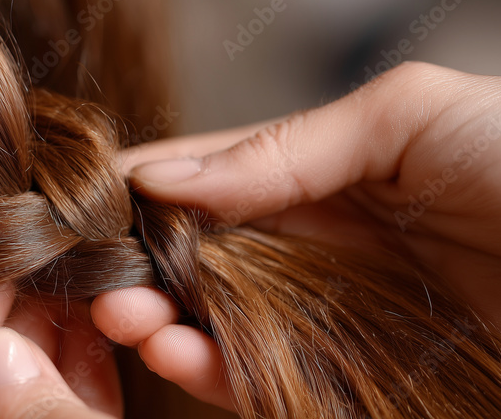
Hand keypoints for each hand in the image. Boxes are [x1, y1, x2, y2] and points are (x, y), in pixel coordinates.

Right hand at [93, 61, 500, 409]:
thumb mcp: (412, 116)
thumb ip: (286, 145)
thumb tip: (172, 177)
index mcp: (328, 171)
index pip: (213, 176)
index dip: (149, 188)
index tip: (88, 205)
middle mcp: (319, 244)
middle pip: (203, 254)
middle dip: (143, 260)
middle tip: (95, 272)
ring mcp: (331, 316)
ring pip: (220, 321)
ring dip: (162, 319)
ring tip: (124, 313)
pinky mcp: (351, 383)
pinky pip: (263, 380)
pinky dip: (211, 370)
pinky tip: (174, 351)